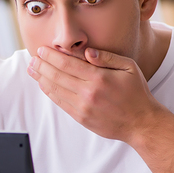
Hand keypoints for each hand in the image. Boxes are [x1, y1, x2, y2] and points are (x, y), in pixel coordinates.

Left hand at [28, 46, 163, 143]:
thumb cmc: (136, 92)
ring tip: (32, 69)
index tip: (42, 50)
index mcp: (99, 78)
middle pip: (57, 76)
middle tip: (32, 58)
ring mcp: (83, 107)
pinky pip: (60, 103)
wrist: (141, 123)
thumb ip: (107, 57)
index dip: (52, 56)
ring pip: (55, 90)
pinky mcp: (81, 118)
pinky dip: (50, 92)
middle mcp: (88, 93)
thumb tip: (86, 51)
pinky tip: (44, 84)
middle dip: (42, 65)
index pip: (67, 64)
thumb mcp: (129, 68)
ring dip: (41, 78)